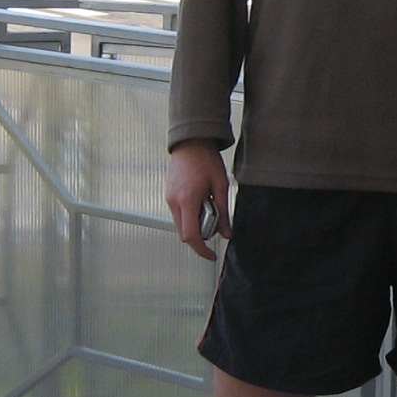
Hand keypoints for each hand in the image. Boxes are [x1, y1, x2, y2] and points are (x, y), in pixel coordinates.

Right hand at [166, 141, 231, 259]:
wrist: (191, 141)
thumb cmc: (206, 160)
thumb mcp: (221, 186)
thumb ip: (223, 213)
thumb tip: (227, 233)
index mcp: (187, 201)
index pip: (191, 236)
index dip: (202, 250)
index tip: (211, 255)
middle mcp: (174, 202)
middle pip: (184, 233)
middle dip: (200, 237)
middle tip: (216, 226)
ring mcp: (169, 198)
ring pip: (181, 224)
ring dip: (195, 225)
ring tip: (209, 208)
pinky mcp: (169, 195)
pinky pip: (179, 214)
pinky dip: (190, 216)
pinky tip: (202, 203)